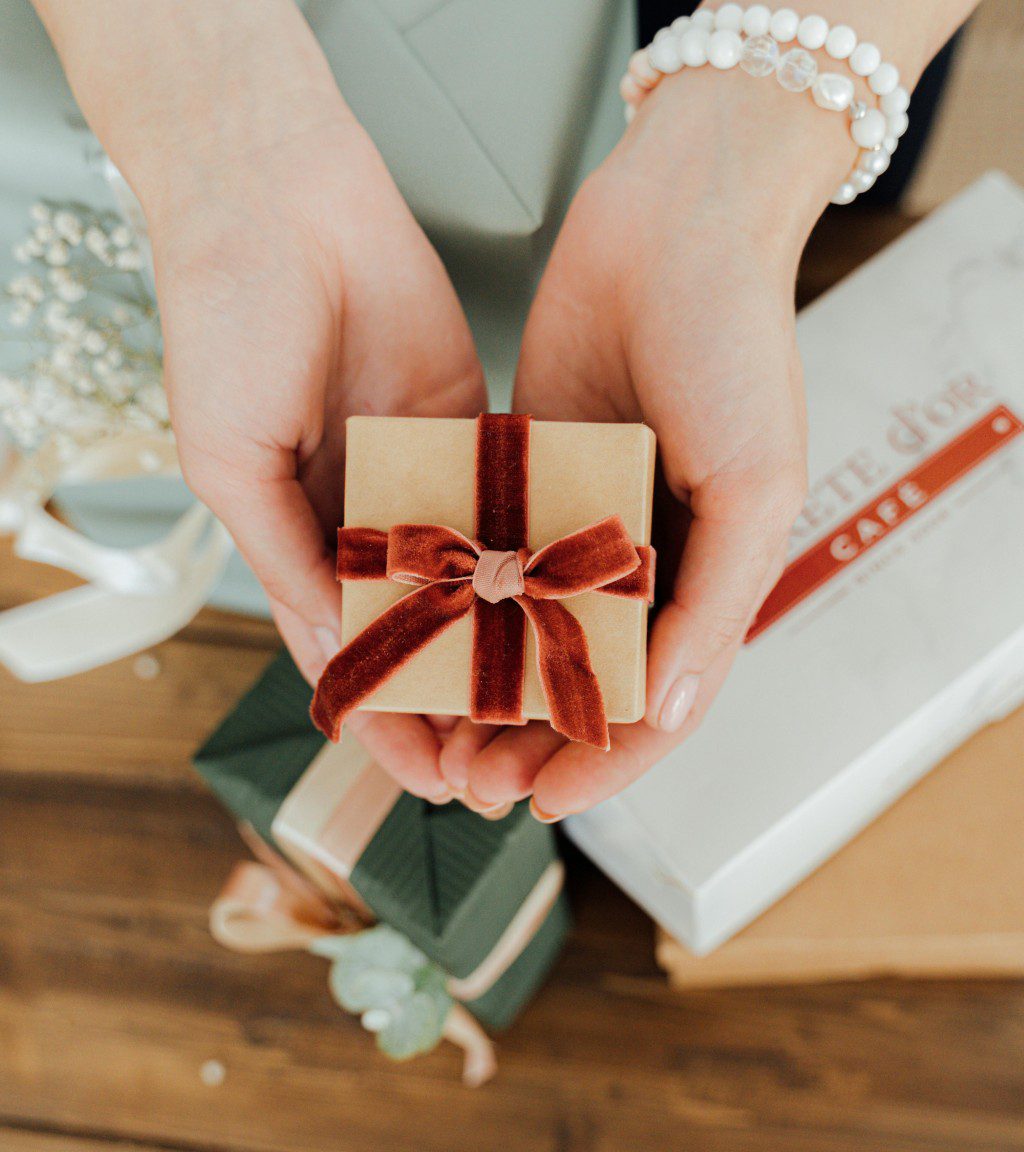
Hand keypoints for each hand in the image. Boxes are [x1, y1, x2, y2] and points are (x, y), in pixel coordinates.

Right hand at [95, 7, 484, 798]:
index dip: (384, 718)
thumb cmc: (226, 321)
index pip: (349, 653)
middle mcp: (369, 519)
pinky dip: (539, 556)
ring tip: (550, 705)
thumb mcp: (230, 456)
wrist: (281, 200)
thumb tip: (335, 647)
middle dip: (458, 699)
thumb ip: (284, 554)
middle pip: (424, 633)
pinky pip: (513, 502)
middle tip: (505, 762)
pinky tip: (575, 607)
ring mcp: (427, 476)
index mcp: (300, 535)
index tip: (425, 777)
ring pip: (477, 582)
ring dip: (506, 644)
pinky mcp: (474, 427)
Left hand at [439, 67, 857, 818]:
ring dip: (489, 688)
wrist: (676, 223)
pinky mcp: (526, 473)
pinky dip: (463, 606)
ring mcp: (579, 519)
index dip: (604, 759)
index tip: (546, 802)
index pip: (654, 699)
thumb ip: (714, 603)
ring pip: (528, 631)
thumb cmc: (736, 345)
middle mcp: (641, 560)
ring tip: (438, 734)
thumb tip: (663, 714)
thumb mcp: (755, 484)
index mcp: (706, 574)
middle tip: (474, 783)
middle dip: (531, 739)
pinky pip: (491, 555)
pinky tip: (422, 641)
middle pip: (582, 678)